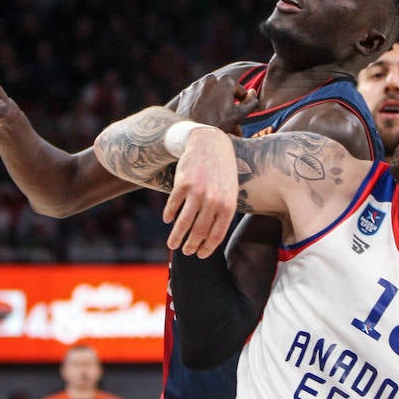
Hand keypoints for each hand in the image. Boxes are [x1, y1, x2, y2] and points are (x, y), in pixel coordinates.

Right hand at [163, 127, 237, 257]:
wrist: (210, 144)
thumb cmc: (222, 172)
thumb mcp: (230, 191)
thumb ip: (223, 213)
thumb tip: (210, 238)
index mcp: (228, 205)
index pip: (216, 235)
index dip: (206, 248)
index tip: (199, 255)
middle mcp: (214, 200)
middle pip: (198, 232)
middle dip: (190, 245)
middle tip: (185, 252)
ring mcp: (198, 192)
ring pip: (183, 223)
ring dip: (176, 237)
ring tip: (172, 245)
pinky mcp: (183, 183)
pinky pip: (173, 206)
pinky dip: (169, 215)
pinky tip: (168, 220)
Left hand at [175, 74, 258, 134]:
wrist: (192, 133)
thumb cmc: (217, 124)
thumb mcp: (239, 115)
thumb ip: (251, 102)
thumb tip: (252, 92)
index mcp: (225, 81)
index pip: (239, 90)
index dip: (242, 102)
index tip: (240, 113)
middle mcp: (209, 79)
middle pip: (223, 91)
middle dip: (227, 102)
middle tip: (227, 116)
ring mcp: (196, 85)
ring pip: (210, 94)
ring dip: (214, 103)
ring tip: (215, 118)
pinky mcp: (185, 93)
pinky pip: (197, 98)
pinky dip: (201, 105)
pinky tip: (202, 117)